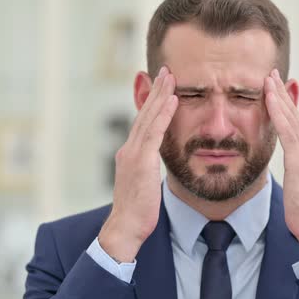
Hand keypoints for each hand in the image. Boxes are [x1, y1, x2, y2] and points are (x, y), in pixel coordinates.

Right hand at [98, 66, 177, 261]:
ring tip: (170, 76)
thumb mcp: (143, 184)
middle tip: (166, 70)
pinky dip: (163, 113)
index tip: (162, 86)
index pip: (143, 123)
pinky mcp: (141, 161)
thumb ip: (148, 168)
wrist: (125, 228)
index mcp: (130, 154)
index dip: (152, 103)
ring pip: (148, 117)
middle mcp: (129, 149)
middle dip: (155, 91)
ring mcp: (133, 154)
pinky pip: (155, 132)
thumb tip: (156, 163)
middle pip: (144, 114)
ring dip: (160, 95)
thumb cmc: (137, 212)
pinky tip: (173, 99)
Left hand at [264, 69, 298, 254]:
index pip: (295, 124)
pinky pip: (287, 131)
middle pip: (294, 115)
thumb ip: (294, 170)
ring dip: (279, 96)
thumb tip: (290, 165)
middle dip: (282, 92)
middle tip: (272, 72)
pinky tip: (270, 98)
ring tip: (269, 78)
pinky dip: (279, 112)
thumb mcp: (298, 185)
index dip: (285, 104)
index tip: (275, 87)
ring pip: (291, 118)